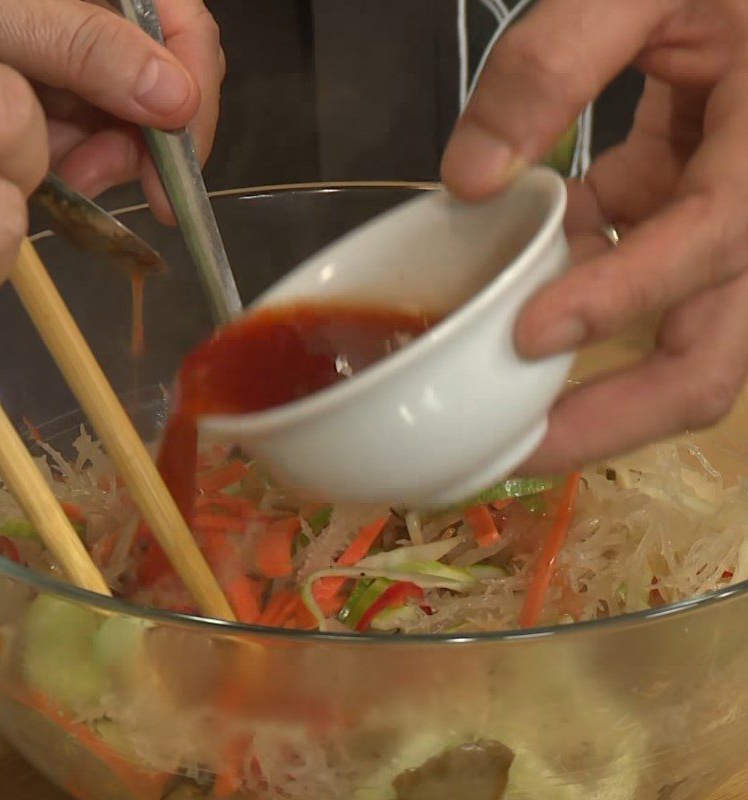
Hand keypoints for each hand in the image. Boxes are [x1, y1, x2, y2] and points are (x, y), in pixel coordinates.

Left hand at [0, 0, 223, 223]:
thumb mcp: (1, 14)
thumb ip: (89, 47)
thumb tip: (179, 99)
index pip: (188, 34)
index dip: (194, 106)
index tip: (172, 175)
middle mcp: (109, 16)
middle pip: (167, 88)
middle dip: (138, 144)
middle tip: (92, 178)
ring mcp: (88, 54)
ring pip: (133, 121)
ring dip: (101, 159)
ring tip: (55, 171)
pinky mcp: (65, 86)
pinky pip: (95, 134)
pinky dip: (77, 158)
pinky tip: (47, 162)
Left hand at [441, 0, 747, 473]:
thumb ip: (558, 59)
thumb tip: (469, 176)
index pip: (712, 240)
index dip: (624, 299)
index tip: (529, 337)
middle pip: (713, 354)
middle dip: (617, 416)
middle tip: (517, 450)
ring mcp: (729, 222)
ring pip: (682, 341)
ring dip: (593, 382)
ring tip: (503, 407)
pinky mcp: (695, 214)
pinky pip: (640, 279)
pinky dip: (581, 292)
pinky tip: (525, 284)